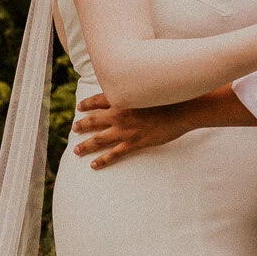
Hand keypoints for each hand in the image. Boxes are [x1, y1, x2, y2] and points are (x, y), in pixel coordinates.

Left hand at [72, 93, 194, 169]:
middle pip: (93, 121)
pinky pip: (114, 154)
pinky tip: (94, 165)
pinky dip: (102, 160)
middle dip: (81, 126)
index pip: (97, 100)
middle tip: (74, 129)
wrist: (182, 110)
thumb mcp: (147, 90)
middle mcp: (120, 114)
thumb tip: (126, 91)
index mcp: (122, 98)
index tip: (79, 107)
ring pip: (99, 139)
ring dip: (85, 146)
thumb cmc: (168, 98)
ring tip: (77, 151)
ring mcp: (126, 130)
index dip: (86, 104)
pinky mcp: (135, 143)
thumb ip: (133, 92)